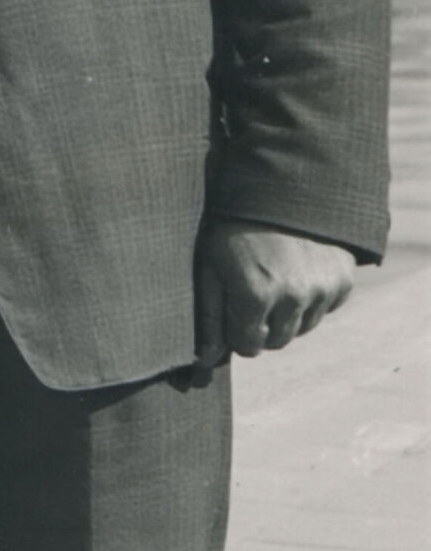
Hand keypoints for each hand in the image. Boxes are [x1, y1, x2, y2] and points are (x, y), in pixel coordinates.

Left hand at [195, 220, 354, 366]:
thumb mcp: (210, 265)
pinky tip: (296, 272)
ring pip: (301, 328)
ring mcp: (321, 290)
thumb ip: (209, 315)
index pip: (247, 346)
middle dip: (261, 326)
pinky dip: (311, 300)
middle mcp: (292, 297)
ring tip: (273, 278)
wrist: (281, 190)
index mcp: (254, 294)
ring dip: (286, 314)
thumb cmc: (233, 228)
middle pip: (276, 342)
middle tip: (252, 294)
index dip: (236, 332)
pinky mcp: (342, 282)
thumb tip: (207, 360)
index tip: (232, 312)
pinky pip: (324, 310)